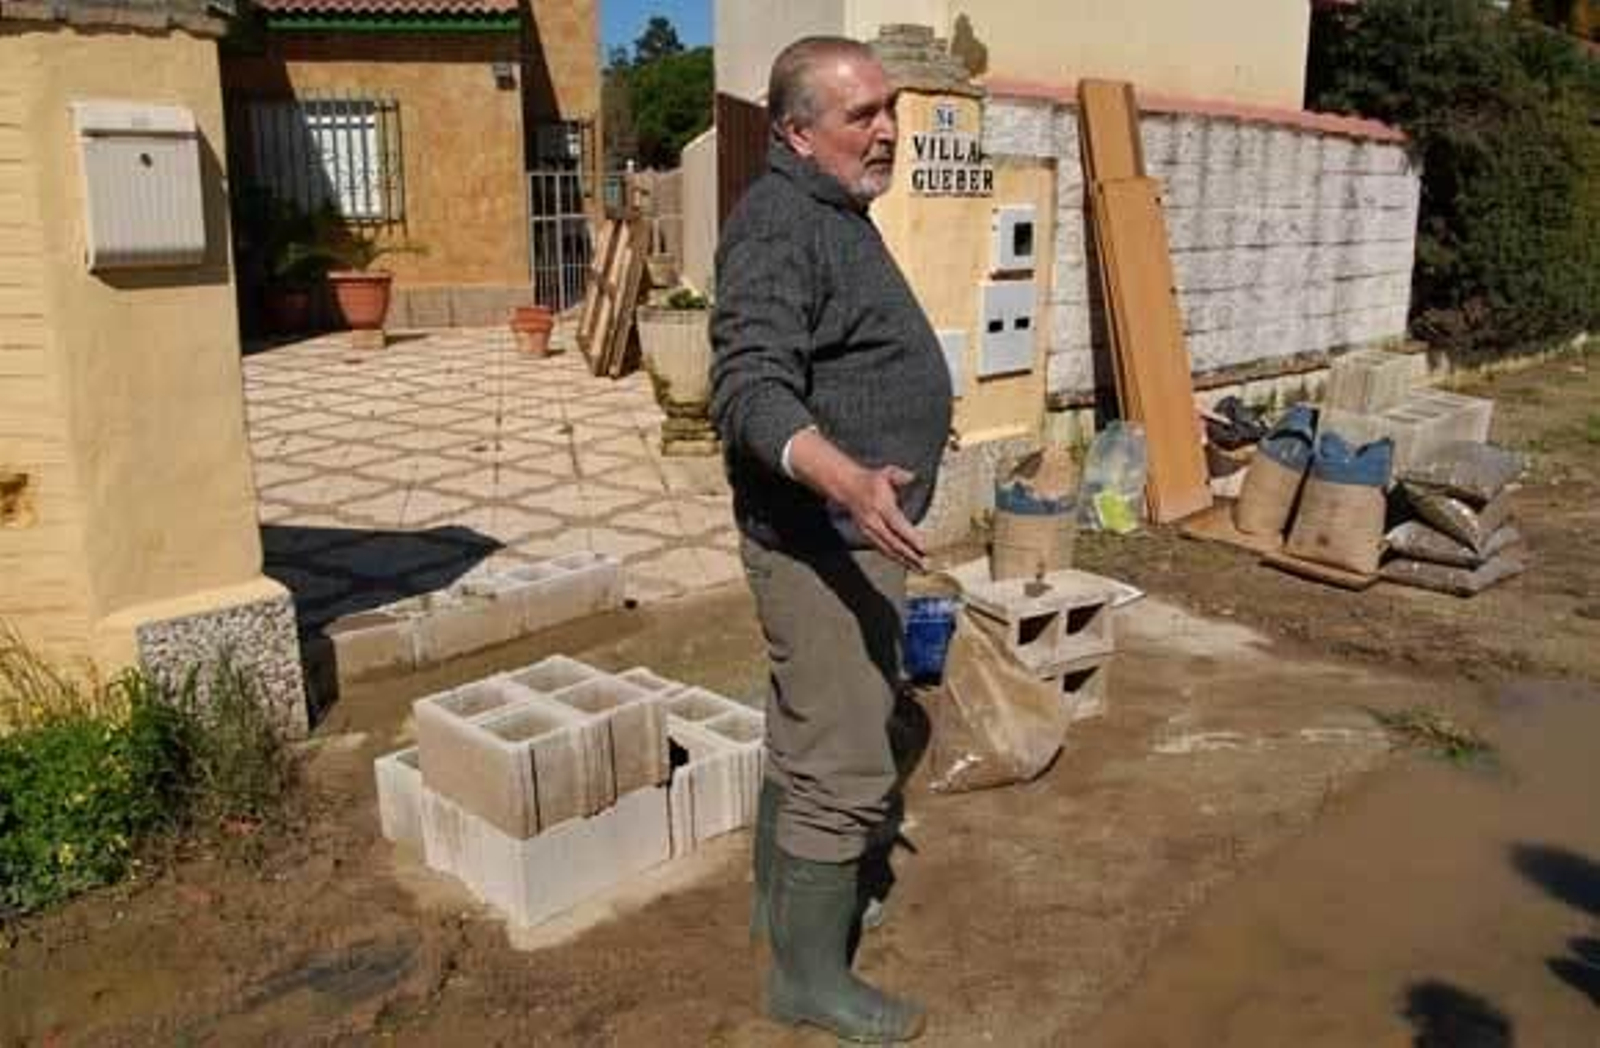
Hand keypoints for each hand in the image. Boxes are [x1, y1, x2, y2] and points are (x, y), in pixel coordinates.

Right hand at [785, 429, 927, 571]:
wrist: (848, 488)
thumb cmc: (872, 481)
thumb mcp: (886, 472)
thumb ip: (900, 475)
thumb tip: (913, 477)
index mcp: (880, 505)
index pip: (897, 523)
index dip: (910, 536)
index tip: (923, 547)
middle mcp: (873, 521)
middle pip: (893, 542)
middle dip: (910, 555)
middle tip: (925, 564)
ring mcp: (869, 530)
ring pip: (888, 550)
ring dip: (904, 561)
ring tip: (919, 569)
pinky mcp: (868, 536)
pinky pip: (883, 550)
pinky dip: (896, 559)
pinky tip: (907, 564)